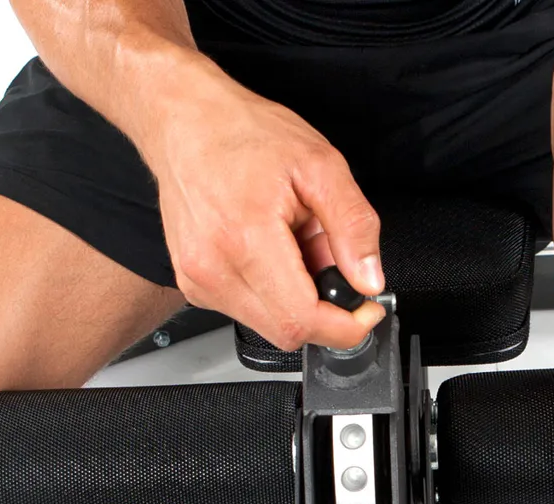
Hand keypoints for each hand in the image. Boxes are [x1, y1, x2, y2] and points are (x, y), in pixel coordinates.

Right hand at [140, 73, 384, 349]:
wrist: (185, 122)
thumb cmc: (244, 134)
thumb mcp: (321, 165)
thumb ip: (353, 226)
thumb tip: (368, 279)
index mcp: (245, 238)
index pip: (301, 321)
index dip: (345, 326)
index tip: (366, 310)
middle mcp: (212, 268)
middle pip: (286, 331)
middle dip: (321, 305)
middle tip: (325, 254)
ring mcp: (197, 280)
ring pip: (268, 323)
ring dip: (295, 297)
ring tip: (292, 243)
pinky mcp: (191, 284)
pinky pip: (246, 310)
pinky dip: (271, 291)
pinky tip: (268, 250)